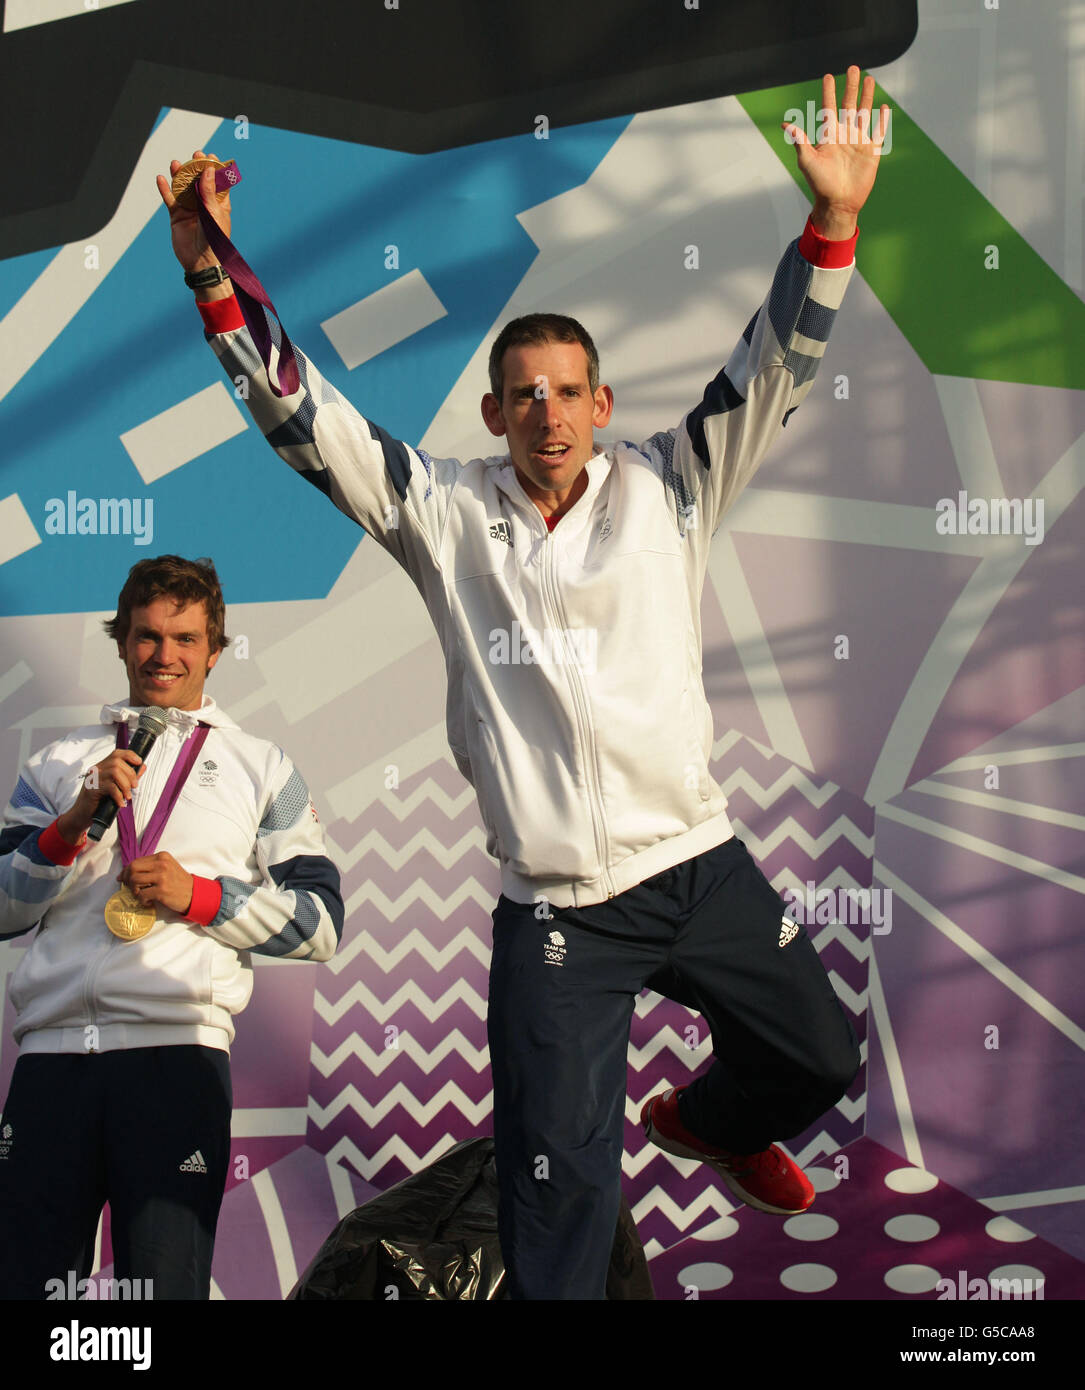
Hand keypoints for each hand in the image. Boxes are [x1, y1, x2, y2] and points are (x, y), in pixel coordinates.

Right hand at [57, 750, 143, 843]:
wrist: (82, 815)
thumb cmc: (100, 801)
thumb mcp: (116, 787)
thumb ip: (129, 776)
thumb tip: (143, 766)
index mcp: (102, 767)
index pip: (117, 754)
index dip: (130, 755)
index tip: (139, 762)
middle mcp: (96, 770)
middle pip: (117, 763)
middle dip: (130, 774)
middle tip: (134, 786)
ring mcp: (92, 779)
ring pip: (114, 772)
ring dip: (125, 785)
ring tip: (128, 795)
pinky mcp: (91, 789)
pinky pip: (110, 787)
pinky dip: (119, 796)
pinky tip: (121, 803)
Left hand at [121, 852, 194, 915]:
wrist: (195, 894)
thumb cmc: (179, 882)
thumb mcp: (167, 867)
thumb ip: (151, 866)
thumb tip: (127, 873)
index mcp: (162, 856)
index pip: (136, 861)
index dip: (126, 871)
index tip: (123, 878)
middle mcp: (161, 864)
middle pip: (133, 869)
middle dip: (128, 880)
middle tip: (132, 888)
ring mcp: (162, 877)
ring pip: (135, 881)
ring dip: (134, 890)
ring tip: (141, 895)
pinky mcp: (162, 890)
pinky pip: (141, 895)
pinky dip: (142, 900)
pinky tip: (149, 902)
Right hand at [155, 148, 231, 275]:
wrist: (201, 262)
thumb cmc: (214, 240)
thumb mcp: (213, 213)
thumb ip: (209, 192)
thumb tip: (208, 169)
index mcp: (218, 204)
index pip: (217, 182)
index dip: (214, 169)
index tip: (210, 157)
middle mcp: (204, 205)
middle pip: (198, 181)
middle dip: (196, 168)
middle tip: (195, 155)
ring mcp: (189, 209)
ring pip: (182, 188)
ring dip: (179, 175)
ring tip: (176, 163)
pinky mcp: (177, 216)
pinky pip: (170, 200)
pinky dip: (165, 189)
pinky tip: (160, 179)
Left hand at [782, 66, 889, 238]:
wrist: (838, 202)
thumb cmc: (820, 183)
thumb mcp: (807, 160)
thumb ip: (799, 140)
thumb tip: (785, 124)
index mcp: (829, 135)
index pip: (829, 108)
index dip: (828, 92)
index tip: (828, 76)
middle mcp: (844, 135)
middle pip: (848, 105)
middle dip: (850, 87)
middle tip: (853, 67)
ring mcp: (858, 141)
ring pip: (864, 113)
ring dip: (866, 96)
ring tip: (868, 79)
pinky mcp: (871, 151)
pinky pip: (878, 131)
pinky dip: (882, 119)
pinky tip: (884, 106)